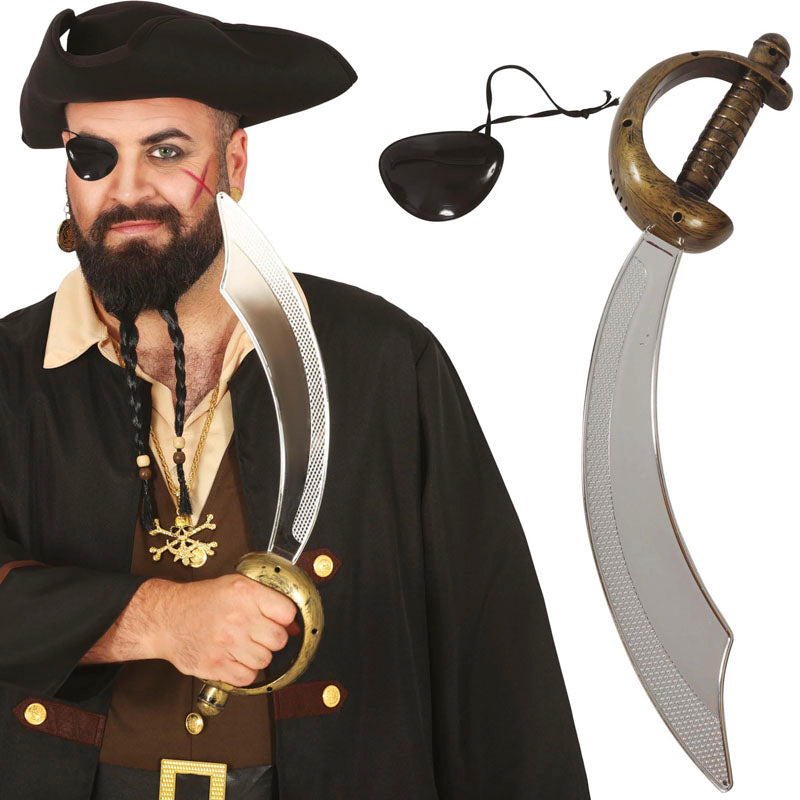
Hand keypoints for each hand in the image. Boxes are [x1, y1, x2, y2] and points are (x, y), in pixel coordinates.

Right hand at [149, 574, 297, 686]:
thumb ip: (266, 602)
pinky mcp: (214, 665)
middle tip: (258, 635)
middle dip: (272, 639)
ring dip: (258, 656)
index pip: (287, 612)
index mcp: (244, 593)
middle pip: (279, 639)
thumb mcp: (235, 587)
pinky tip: (235, 660)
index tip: (277, 620)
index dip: (285, 618)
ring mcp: (225, 643)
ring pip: (265, 660)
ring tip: (242, 646)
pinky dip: (245, 673)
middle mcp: (237, 617)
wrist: (165, 618)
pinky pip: (248, 678)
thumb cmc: (201, 601)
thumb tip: (295, 628)